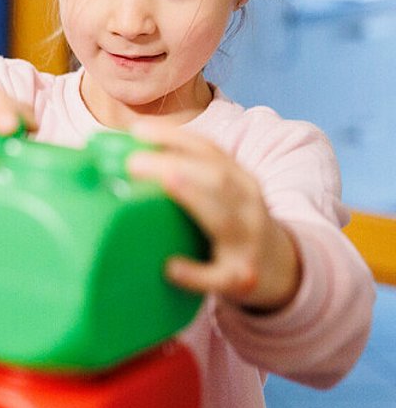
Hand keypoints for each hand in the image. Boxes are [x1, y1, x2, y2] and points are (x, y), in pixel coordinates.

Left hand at [125, 123, 300, 311]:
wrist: (283, 271)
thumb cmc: (234, 228)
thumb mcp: (222, 197)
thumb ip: (187, 178)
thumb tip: (124, 161)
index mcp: (239, 180)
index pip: (209, 151)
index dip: (174, 137)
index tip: (137, 130)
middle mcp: (248, 205)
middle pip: (216, 178)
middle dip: (176, 164)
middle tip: (132, 162)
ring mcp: (248, 241)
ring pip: (223, 218)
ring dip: (192, 197)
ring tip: (164, 183)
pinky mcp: (242, 277)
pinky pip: (219, 276)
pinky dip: (195, 273)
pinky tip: (170, 267)